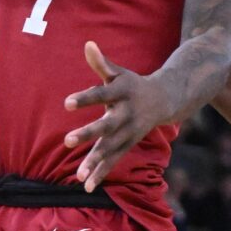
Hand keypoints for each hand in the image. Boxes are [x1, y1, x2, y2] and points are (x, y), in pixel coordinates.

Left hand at [63, 42, 170, 192]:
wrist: (164, 100)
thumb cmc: (132, 84)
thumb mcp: (118, 73)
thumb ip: (101, 63)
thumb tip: (88, 44)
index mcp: (122, 94)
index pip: (101, 95)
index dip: (85, 98)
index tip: (66, 103)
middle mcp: (126, 115)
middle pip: (105, 126)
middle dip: (87, 134)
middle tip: (66, 141)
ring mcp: (128, 133)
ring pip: (110, 148)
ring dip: (95, 161)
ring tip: (78, 175)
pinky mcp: (128, 145)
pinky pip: (114, 161)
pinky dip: (101, 173)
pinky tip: (87, 186)